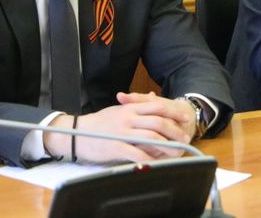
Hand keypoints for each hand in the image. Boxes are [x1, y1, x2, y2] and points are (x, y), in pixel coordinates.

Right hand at [44, 92, 194, 163]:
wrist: (76, 132)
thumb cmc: (99, 122)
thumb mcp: (119, 109)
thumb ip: (137, 104)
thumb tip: (153, 96)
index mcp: (130, 107)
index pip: (157, 106)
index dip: (173, 112)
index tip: (184, 118)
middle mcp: (128, 117)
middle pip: (158, 122)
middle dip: (175, 131)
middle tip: (185, 138)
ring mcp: (122, 132)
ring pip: (151, 137)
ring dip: (167, 146)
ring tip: (176, 152)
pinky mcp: (115, 146)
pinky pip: (136, 153)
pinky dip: (148, 159)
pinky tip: (156, 163)